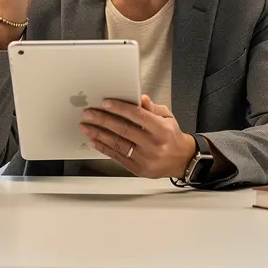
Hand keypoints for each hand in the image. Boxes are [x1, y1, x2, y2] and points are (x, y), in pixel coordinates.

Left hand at [80, 95, 196, 178]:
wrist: (181, 160)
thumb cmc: (171, 136)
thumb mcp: (167, 117)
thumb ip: (152, 108)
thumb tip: (140, 98)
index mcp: (161, 129)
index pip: (138, 115)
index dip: (120, 108)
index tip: (105, 103)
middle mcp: (153, 144)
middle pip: (124, 130)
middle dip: (103, 120)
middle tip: (89, 114)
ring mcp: (145, 158)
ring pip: (118, 144)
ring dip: (99, 134)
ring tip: (86, 127)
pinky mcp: (138, 168)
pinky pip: (117, 157)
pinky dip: (104, 148)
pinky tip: (94, 142)